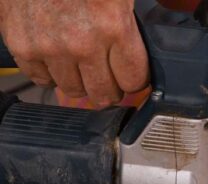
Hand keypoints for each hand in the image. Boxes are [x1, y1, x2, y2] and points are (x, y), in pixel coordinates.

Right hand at [0, 0, 148, 107]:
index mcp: (114, 27)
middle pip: (104, 93)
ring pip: (73, 91)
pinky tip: (56, 59)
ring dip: (80, 82)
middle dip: (110, 88)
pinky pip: (41, 79)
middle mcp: (83, 42)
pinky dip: (49, 73)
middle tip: (107, 77)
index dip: (134, 80)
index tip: (130, 75)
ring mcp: (50, 47)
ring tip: (80, 66)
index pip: (133, 80)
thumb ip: (130, 22)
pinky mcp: (22, 45)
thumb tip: (140, 49)